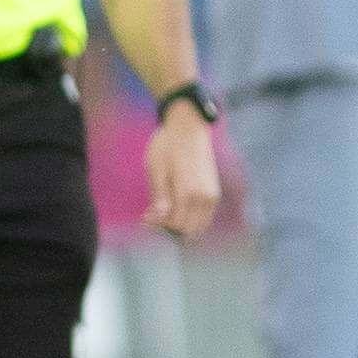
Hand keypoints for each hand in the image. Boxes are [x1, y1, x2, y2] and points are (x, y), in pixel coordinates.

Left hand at [145, 108, 221, 239]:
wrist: (189, 128)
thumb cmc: (168, 146)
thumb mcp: (157, 170)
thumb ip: (160, 197)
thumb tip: (159, 219)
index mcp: (190, 192)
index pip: (176, 225)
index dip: (158, 225)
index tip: (144, 216)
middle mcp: (206, 197)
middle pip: (189, 230)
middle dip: (168, 227)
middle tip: (150, 214)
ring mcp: (212, 195)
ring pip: (198, 225)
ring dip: (180, 224)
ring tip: (160, 209)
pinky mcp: (213, 192)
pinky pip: (203, 216)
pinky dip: (189, 217)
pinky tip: (173, 204)